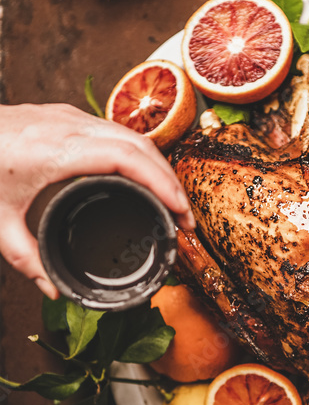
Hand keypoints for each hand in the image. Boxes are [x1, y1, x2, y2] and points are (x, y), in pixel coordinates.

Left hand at [0, 102, 194, 297]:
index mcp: (57, 151)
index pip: (129, 160)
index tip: (182, 213)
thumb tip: (55, 289)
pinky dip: (137, 155)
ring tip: (170, 201)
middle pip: (141, 146)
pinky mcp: (62, 115)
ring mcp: (66, 115)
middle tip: (185, 219)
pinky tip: (142, 177)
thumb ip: (28, 260)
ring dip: (157, 166)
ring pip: (130, 134)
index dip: (163, 184)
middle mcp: (67, 126)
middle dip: (171, 181)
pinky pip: (114, 130)